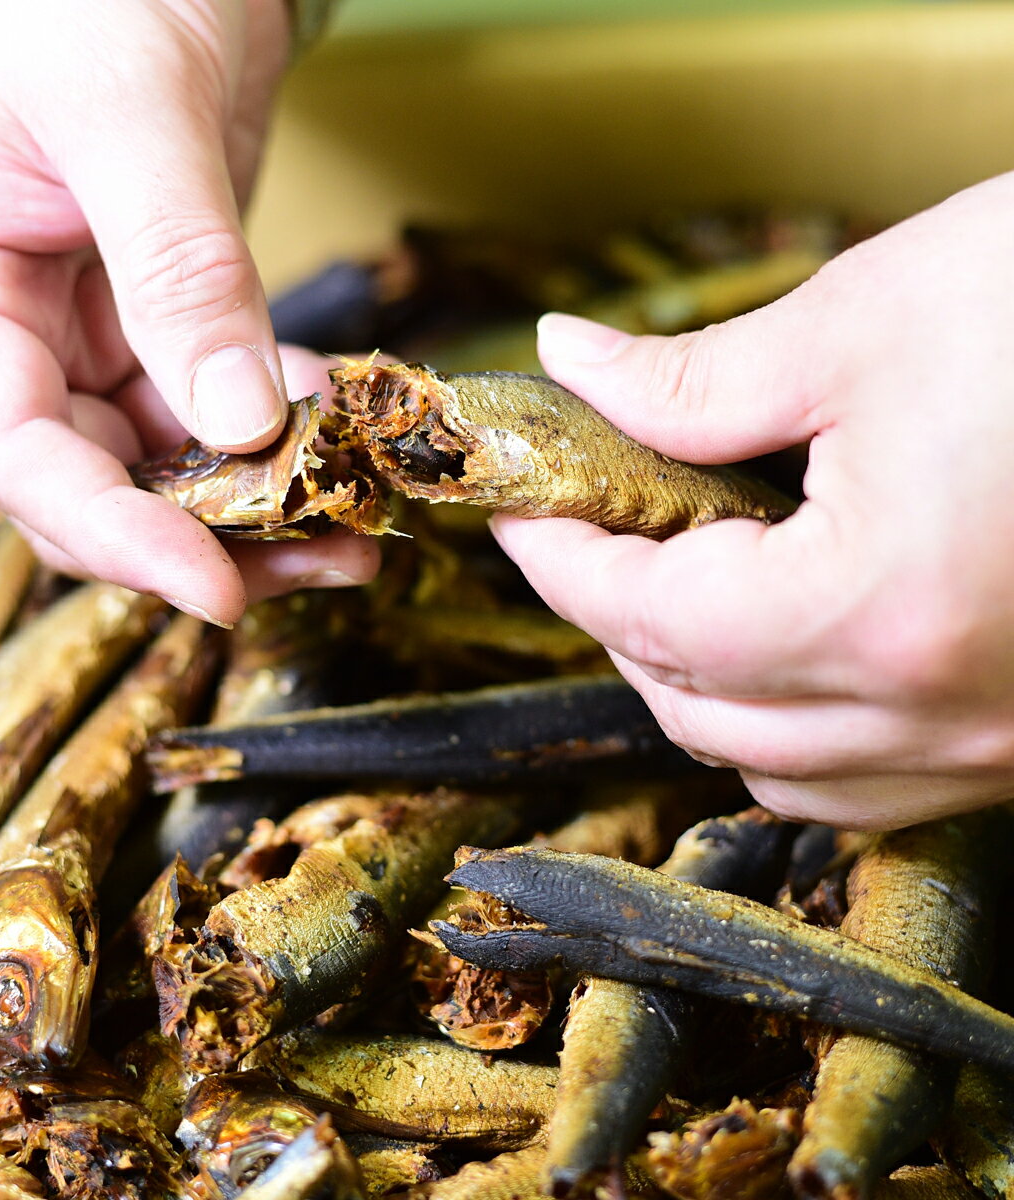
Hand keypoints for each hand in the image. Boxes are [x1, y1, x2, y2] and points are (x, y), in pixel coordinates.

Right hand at [0, 0, 376, 623]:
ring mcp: (72, 323)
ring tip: (351, 524)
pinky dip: (271, 431)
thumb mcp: (131, 109)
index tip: (212, 589)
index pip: (6, 445)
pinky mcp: (149, 314)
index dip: (110, 532)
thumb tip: (237, 421)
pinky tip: (338, 437)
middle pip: (85, 476)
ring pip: (153, 458)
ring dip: (252, 499)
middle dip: (200, 534)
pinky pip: (205, 404)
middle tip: (318, 562)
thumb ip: (180, 271)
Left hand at [493, 172, 1013, 829]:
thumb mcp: (866, 321)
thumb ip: (689, 378)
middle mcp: (940, 708)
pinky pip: (864, 783)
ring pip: (773, 769)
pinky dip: (787, 732)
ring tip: (668, 587)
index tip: (523, 507)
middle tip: (585, 531)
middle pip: (696, 704)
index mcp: (880, 607)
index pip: (649, 615)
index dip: (561, 558)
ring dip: (692, 685)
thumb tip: (571, 369)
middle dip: (614, 616)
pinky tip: (776, 655)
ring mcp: (994, 741)